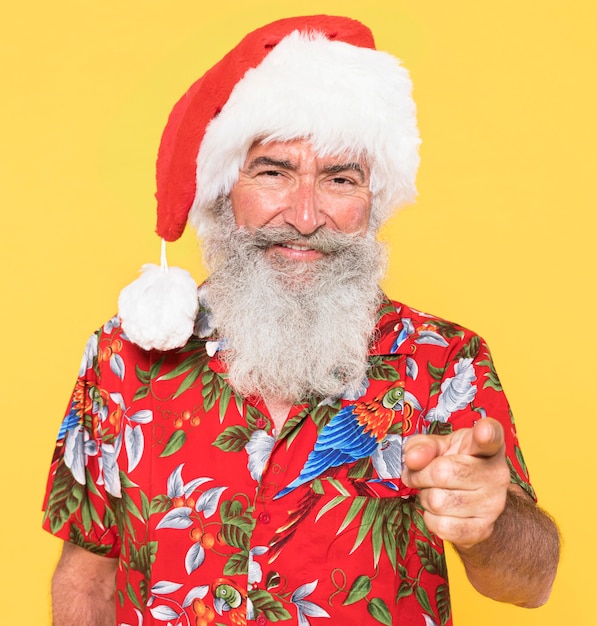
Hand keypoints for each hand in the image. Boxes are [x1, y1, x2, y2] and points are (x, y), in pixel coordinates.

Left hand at [402, 418, 509, 549]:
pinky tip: (440, 511)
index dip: (486, 433)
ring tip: (435, 491)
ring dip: (425, 498)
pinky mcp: (483, 529)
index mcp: (487, 446)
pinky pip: (441, 526)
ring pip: (437, 502)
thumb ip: (422, 445)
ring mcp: (493, 504)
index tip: (482, 432)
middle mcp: (497, 474)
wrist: (473, 502)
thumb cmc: (454, 465)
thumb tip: (413, 459)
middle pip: (443, 472)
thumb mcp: (438, 446)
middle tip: (420, 475)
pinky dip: (430, 518)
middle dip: (420, 475)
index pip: (491, 436)